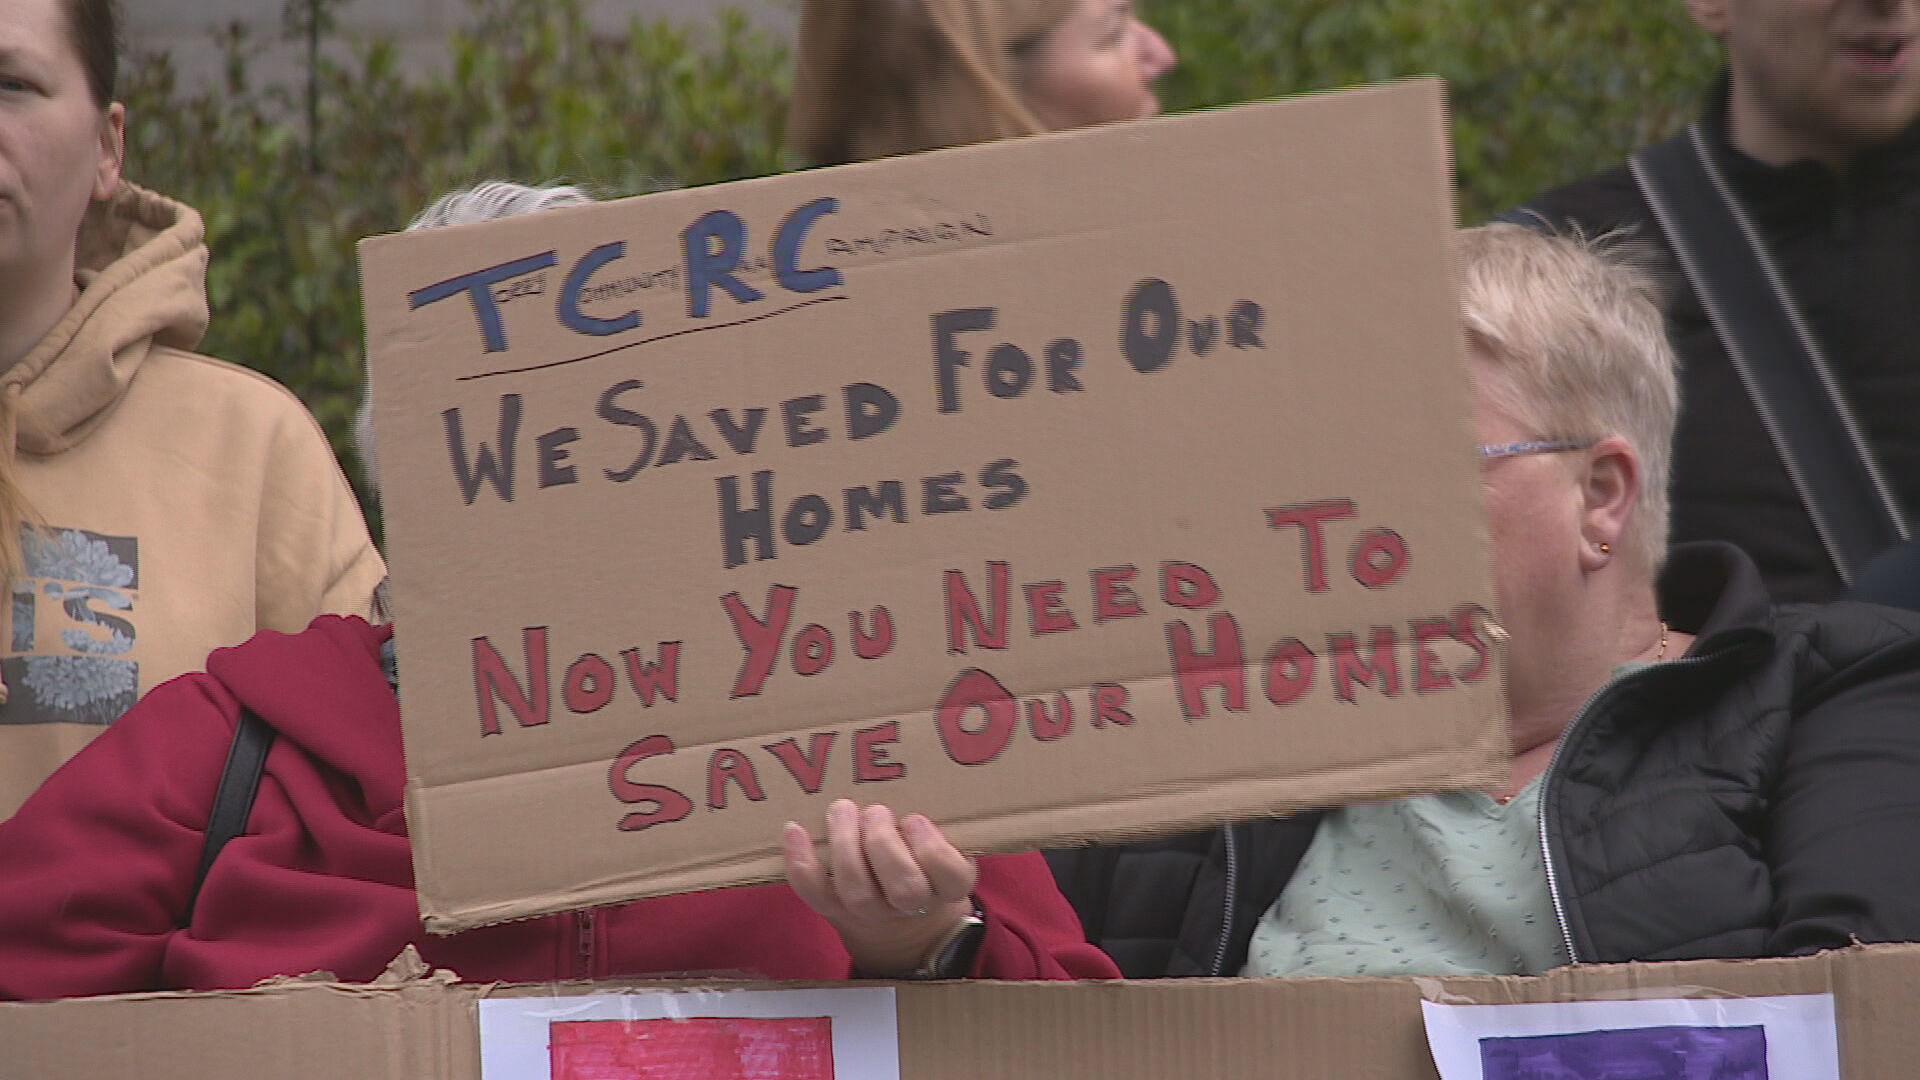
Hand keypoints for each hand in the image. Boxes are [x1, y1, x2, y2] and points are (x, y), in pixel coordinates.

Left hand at [783, 798, 977, 976]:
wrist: (895, 919)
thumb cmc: (921, 860)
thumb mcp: (944, 842)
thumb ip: (940, 817)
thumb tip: (917, 771)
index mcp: (946, 886)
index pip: (950, 876)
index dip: (933, 849)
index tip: (915, 819)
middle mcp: (910, 905)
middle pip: (905, 889)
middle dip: (885, 845)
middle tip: (876, 811)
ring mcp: (869, 911)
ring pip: (858, 890)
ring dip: (846, 846)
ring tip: (843, 809)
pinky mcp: (834, 909)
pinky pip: (815, 892)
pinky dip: (802, 862)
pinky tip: (795, 830)